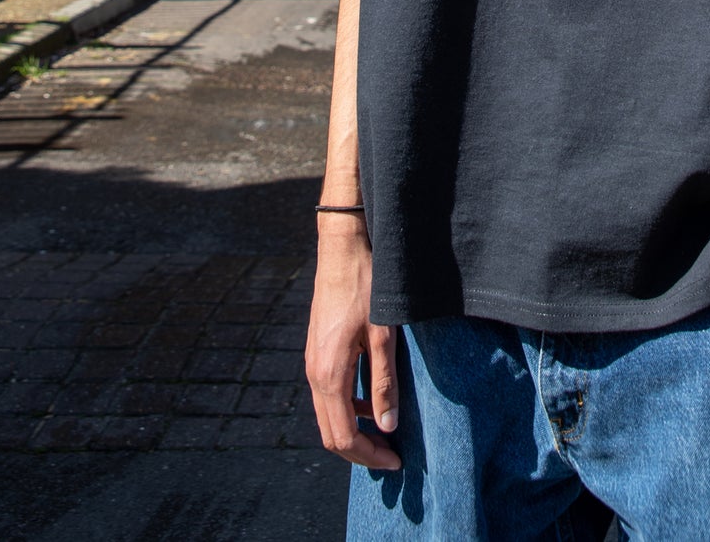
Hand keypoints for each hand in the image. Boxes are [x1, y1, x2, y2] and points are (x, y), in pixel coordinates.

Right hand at [306, 218, 400, 469]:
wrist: (342, 248)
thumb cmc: (366, 288)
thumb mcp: (383, 336)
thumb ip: (384, 383)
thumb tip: (388, 427)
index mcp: (329, 375)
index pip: (343, 437)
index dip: (368, 457)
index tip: (396, 462)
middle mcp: (314, 374)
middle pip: (331, 433)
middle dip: (360, 451)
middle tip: (391, 457)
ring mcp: (312, 362)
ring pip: (328, 415)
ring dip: (354, 430)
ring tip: (386, 433)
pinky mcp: (318, 352)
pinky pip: (329, 394)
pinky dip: (349, 408)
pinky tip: (374, 399)